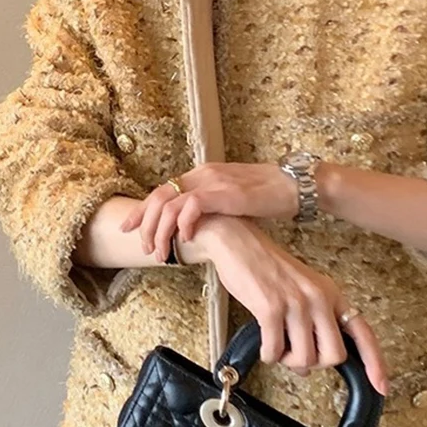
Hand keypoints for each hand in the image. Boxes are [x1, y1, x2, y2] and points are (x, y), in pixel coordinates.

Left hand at [119, 164, 297, 261]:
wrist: (294, 185)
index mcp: (203, 174)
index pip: (163, 191)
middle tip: (139, 245)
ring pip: (169, 204)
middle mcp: (202, 174)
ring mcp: (212, 181)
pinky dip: (183, 224)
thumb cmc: (269, 196)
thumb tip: (201, 228)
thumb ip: (214, 208)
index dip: (144, 211)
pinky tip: (185, 240)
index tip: (131, 228)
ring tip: (160, 252)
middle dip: (143, 223)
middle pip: (158, 196)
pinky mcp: (223, 192)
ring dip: (160, 231)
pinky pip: (191, 207)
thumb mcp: (233, 200)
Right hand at [195, 217, 389, 395]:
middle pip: (334, 355)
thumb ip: (311, 326)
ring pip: (305, 358)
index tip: (382, 387)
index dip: (375, 363)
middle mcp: (319, 298)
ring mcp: (296, 303)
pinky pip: (275, 351)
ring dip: (287, 361)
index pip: (363, 332)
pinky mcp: (271, 308)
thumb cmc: (267, 268)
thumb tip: (307, 365)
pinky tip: (264, 344)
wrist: (238, 244)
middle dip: (314, 363)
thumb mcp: (301, 292)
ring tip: (278, 346)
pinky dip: (269, 355)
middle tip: (297, 354)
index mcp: (331, 294)